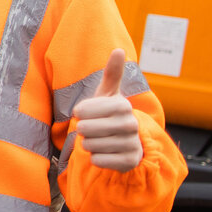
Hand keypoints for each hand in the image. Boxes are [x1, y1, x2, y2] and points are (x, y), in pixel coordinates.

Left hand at [70, 49, 142, 171]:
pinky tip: (105, 153)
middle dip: (84, 131)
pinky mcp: (129, 161)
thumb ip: (112, 73)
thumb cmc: (109, 114)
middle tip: (93, 129)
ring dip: (90, 144)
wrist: (126, 142)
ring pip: (90, 146)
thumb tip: (119, 50)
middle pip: (86, 129)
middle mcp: (130, 123)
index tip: (85, 113)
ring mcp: (132, 143)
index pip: (83, 111)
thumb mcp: (108, 94)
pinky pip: (98, 160)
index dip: (80, 114)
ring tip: (100, 140)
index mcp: (122, 105)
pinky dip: (96, 158)